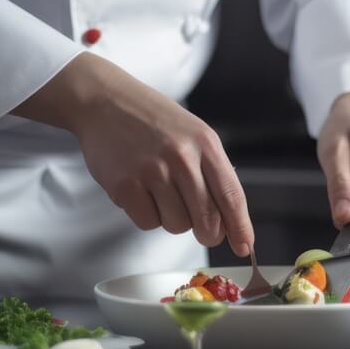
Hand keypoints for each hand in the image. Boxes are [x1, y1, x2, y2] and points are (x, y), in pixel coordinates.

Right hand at [13, 52, 253, 254]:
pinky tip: (140, 190)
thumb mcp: (194, 134)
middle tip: (203, 231)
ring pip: (177, 225)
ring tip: (159, 190)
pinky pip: (148, 223)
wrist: (105, 101)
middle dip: (207, 233)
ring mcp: (153, 171)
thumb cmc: (152, 120)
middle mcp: (182, 157)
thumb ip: (213, 173)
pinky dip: (146, 214)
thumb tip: (229, 220)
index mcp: (205, 143)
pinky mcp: (126, 185)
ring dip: (171, 218)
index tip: (244, 247)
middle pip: (207, 219)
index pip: (232, 195)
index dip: (240, 227)